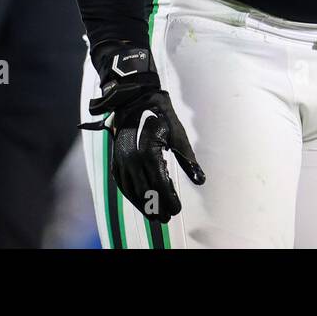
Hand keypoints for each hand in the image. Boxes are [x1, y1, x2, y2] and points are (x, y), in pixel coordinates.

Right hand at [81, 43, 203, 222]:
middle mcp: (132, 159)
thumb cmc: (161, 114)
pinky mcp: (116, 158)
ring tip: (153, 215)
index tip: (176, 210)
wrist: (135, 97)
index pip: (160, 184)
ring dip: (142, 204)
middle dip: (156, 206)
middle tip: (166, 218)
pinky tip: (137, 201)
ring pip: (131, 189)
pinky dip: (129, 194)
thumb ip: (188, 159)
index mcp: (149, 153)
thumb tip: (200, 179)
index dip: (168, 199)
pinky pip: (121, 182)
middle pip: (145, 190)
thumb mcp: (178, 134)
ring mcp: (121, 159)